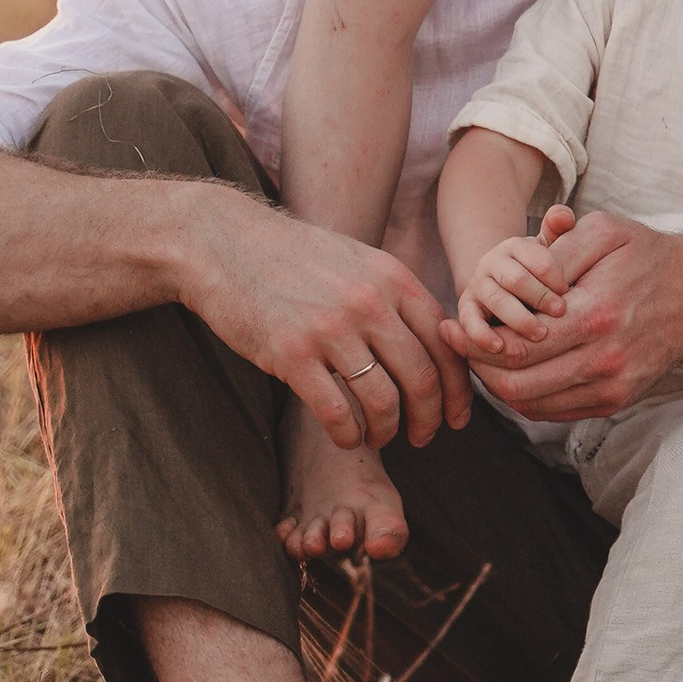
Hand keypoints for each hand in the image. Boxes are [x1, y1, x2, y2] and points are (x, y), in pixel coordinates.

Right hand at [179, 196, 470, 446]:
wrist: (223, 242)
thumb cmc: (292, 258)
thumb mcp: (357, 262)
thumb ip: (395, 298)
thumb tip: (436, 344)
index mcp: (393, 279)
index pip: (445, 345)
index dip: (459, 390)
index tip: (456, 418)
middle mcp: (369, 302)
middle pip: (422, 378)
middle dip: (429, 418)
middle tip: (423, 437)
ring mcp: (330, 328)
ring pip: (383, 401)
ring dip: (387, 431)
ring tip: (379, 437)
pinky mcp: (291, 353)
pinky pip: (336, 412)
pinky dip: (348, 436)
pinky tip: (346, 439)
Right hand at [453, 204, 576, 353]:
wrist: (504, 283)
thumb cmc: (537, 270)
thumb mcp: (551, 248)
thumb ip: (559, 230)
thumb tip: (564, 215)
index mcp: (516, 246)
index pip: (537, 257)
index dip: (555, 275)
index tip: (569, 291)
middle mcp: (493, 262)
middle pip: (517, 279)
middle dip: (541, 296)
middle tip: (561, 312)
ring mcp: (478, 285)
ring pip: (497, 300)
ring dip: (520, 319)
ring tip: (540, 334)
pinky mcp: (467, 308)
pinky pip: (470, 321)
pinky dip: (482, 335)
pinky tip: (500, 347)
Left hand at [464, 209, 682, 423]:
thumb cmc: (649, 255)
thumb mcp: (604, 231)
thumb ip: (554, 250)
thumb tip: (511, 275)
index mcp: (596, 315)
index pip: (514, 346)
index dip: (473, 341)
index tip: (451, 326)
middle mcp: (605, 360)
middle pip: (515, 383)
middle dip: (478, 366)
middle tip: (459, 345)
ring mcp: (613, 386)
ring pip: (531, 404)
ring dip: (498, 384)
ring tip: (483, 355)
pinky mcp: (617, 400)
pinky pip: (555, 411)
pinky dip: (526, 396)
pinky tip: (515, 369)